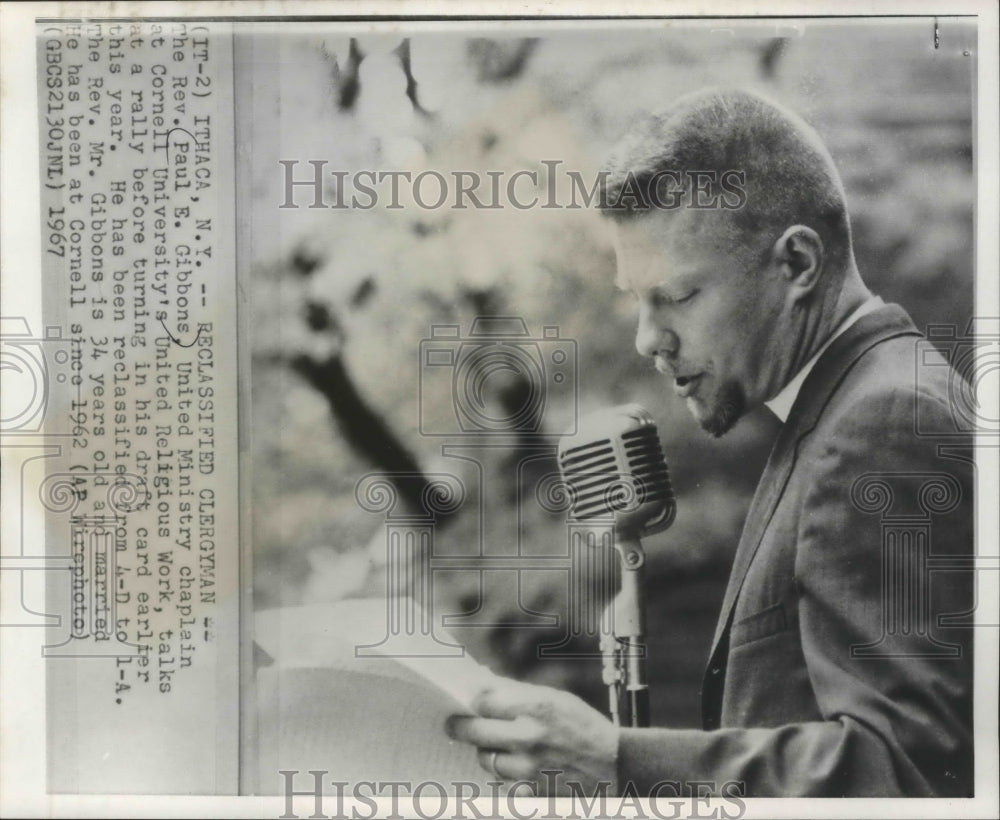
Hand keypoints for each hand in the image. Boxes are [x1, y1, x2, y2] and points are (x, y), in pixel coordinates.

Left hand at [445, 678, 618, 795]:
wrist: (615, 767)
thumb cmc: (585, 728)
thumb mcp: (557, 699)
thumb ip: (519, 694)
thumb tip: (483, 684)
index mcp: (537, 707)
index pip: (484, 701)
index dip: (471, 700)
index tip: (465, 699)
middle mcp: (529, 737)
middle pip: (474, 731)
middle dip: (461, 726)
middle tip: (453, 724)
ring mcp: (527, 769)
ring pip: (485, 758)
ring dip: (487, 751)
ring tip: (497, 745)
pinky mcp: (529, 793)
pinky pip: (500, 781)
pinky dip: (502, 773)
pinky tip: (514, 764)